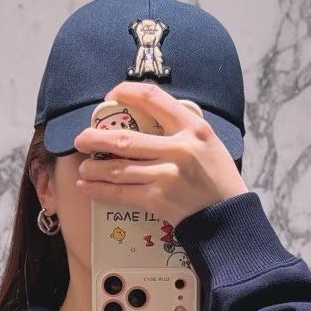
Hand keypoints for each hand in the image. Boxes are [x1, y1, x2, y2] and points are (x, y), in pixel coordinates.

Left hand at [71, 79, 244, 229]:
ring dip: (95, 168)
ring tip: (83, 168)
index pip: (153, 98)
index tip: (112, 96)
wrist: (229, 217)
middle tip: (81, 139)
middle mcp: (179, 148)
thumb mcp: (208, 143)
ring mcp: (167, 175)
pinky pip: (121, 193)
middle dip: (96, 138)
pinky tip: (87, 187)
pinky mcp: (158, 199)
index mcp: (193, 127)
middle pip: (127, 138)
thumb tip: (146, 120)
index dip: (127, 93)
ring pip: (119, 168)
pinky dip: (100, 190)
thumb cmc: (219, 179)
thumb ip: (181, 129)